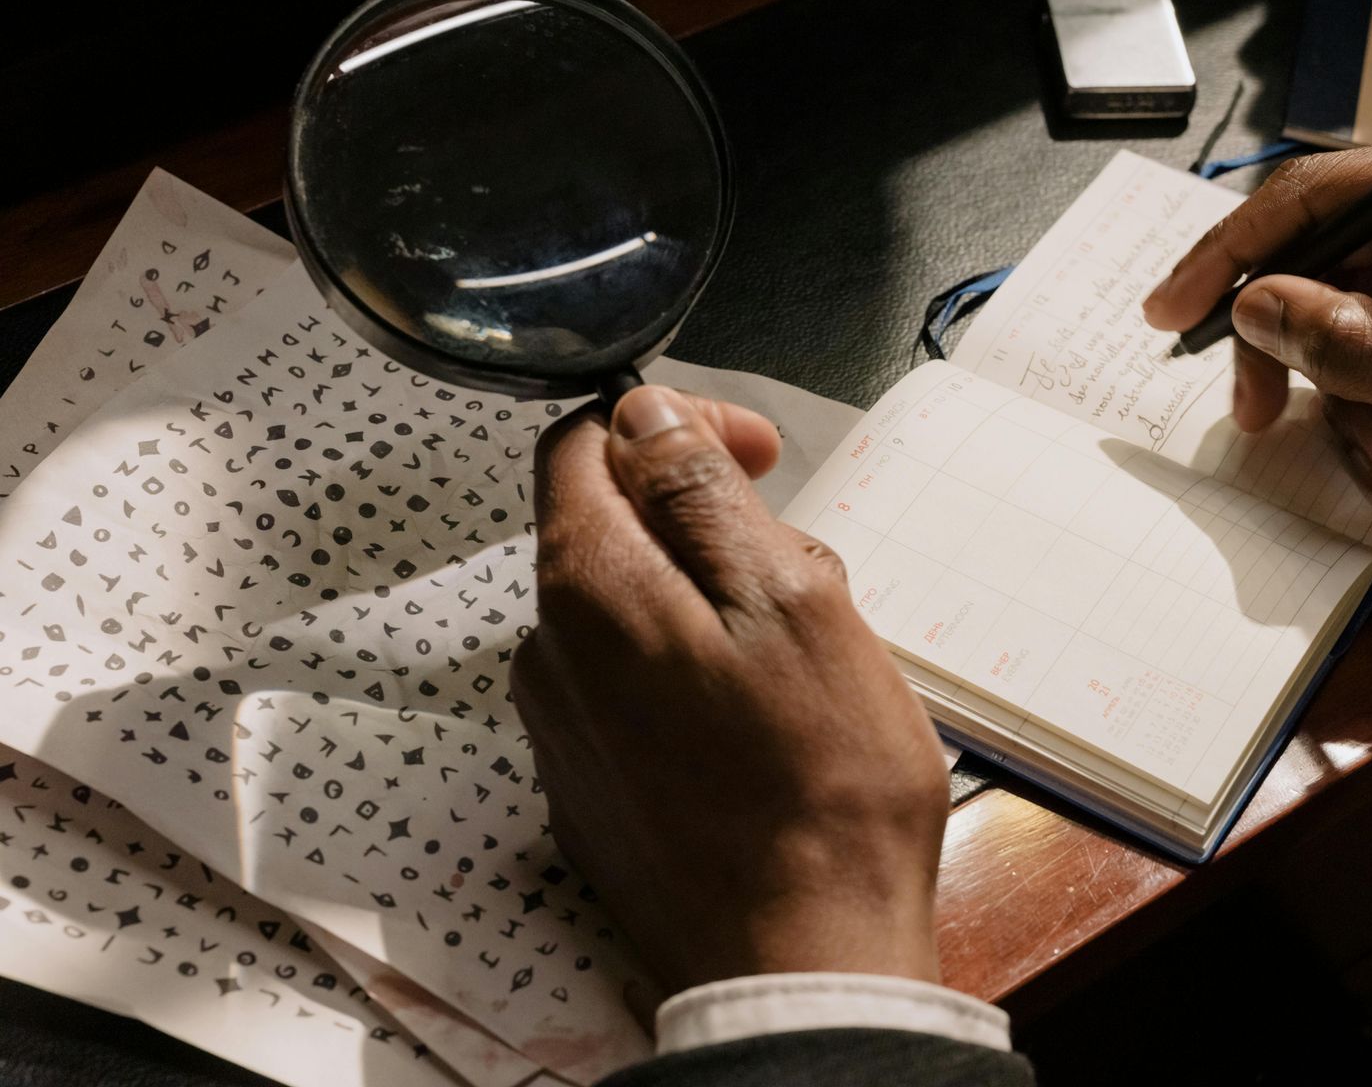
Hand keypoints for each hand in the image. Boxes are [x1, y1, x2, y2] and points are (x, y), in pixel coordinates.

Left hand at [513, 386, 950, 998]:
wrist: (801, 959)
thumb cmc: (820, 784)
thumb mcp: (790, 600)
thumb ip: (701, 495)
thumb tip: (645, 415)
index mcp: (589, 589)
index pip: (585, 443)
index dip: (674, 426)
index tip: (758, 456)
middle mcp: (548, 655)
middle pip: (612, 528)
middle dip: (709, 523)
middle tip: (808, 574)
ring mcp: (563, 730)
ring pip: (634, 610)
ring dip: (711, 601)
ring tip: (801, 659)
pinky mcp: (591, 789)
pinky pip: (634, 688)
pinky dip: (694, 672)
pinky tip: (766, 723)